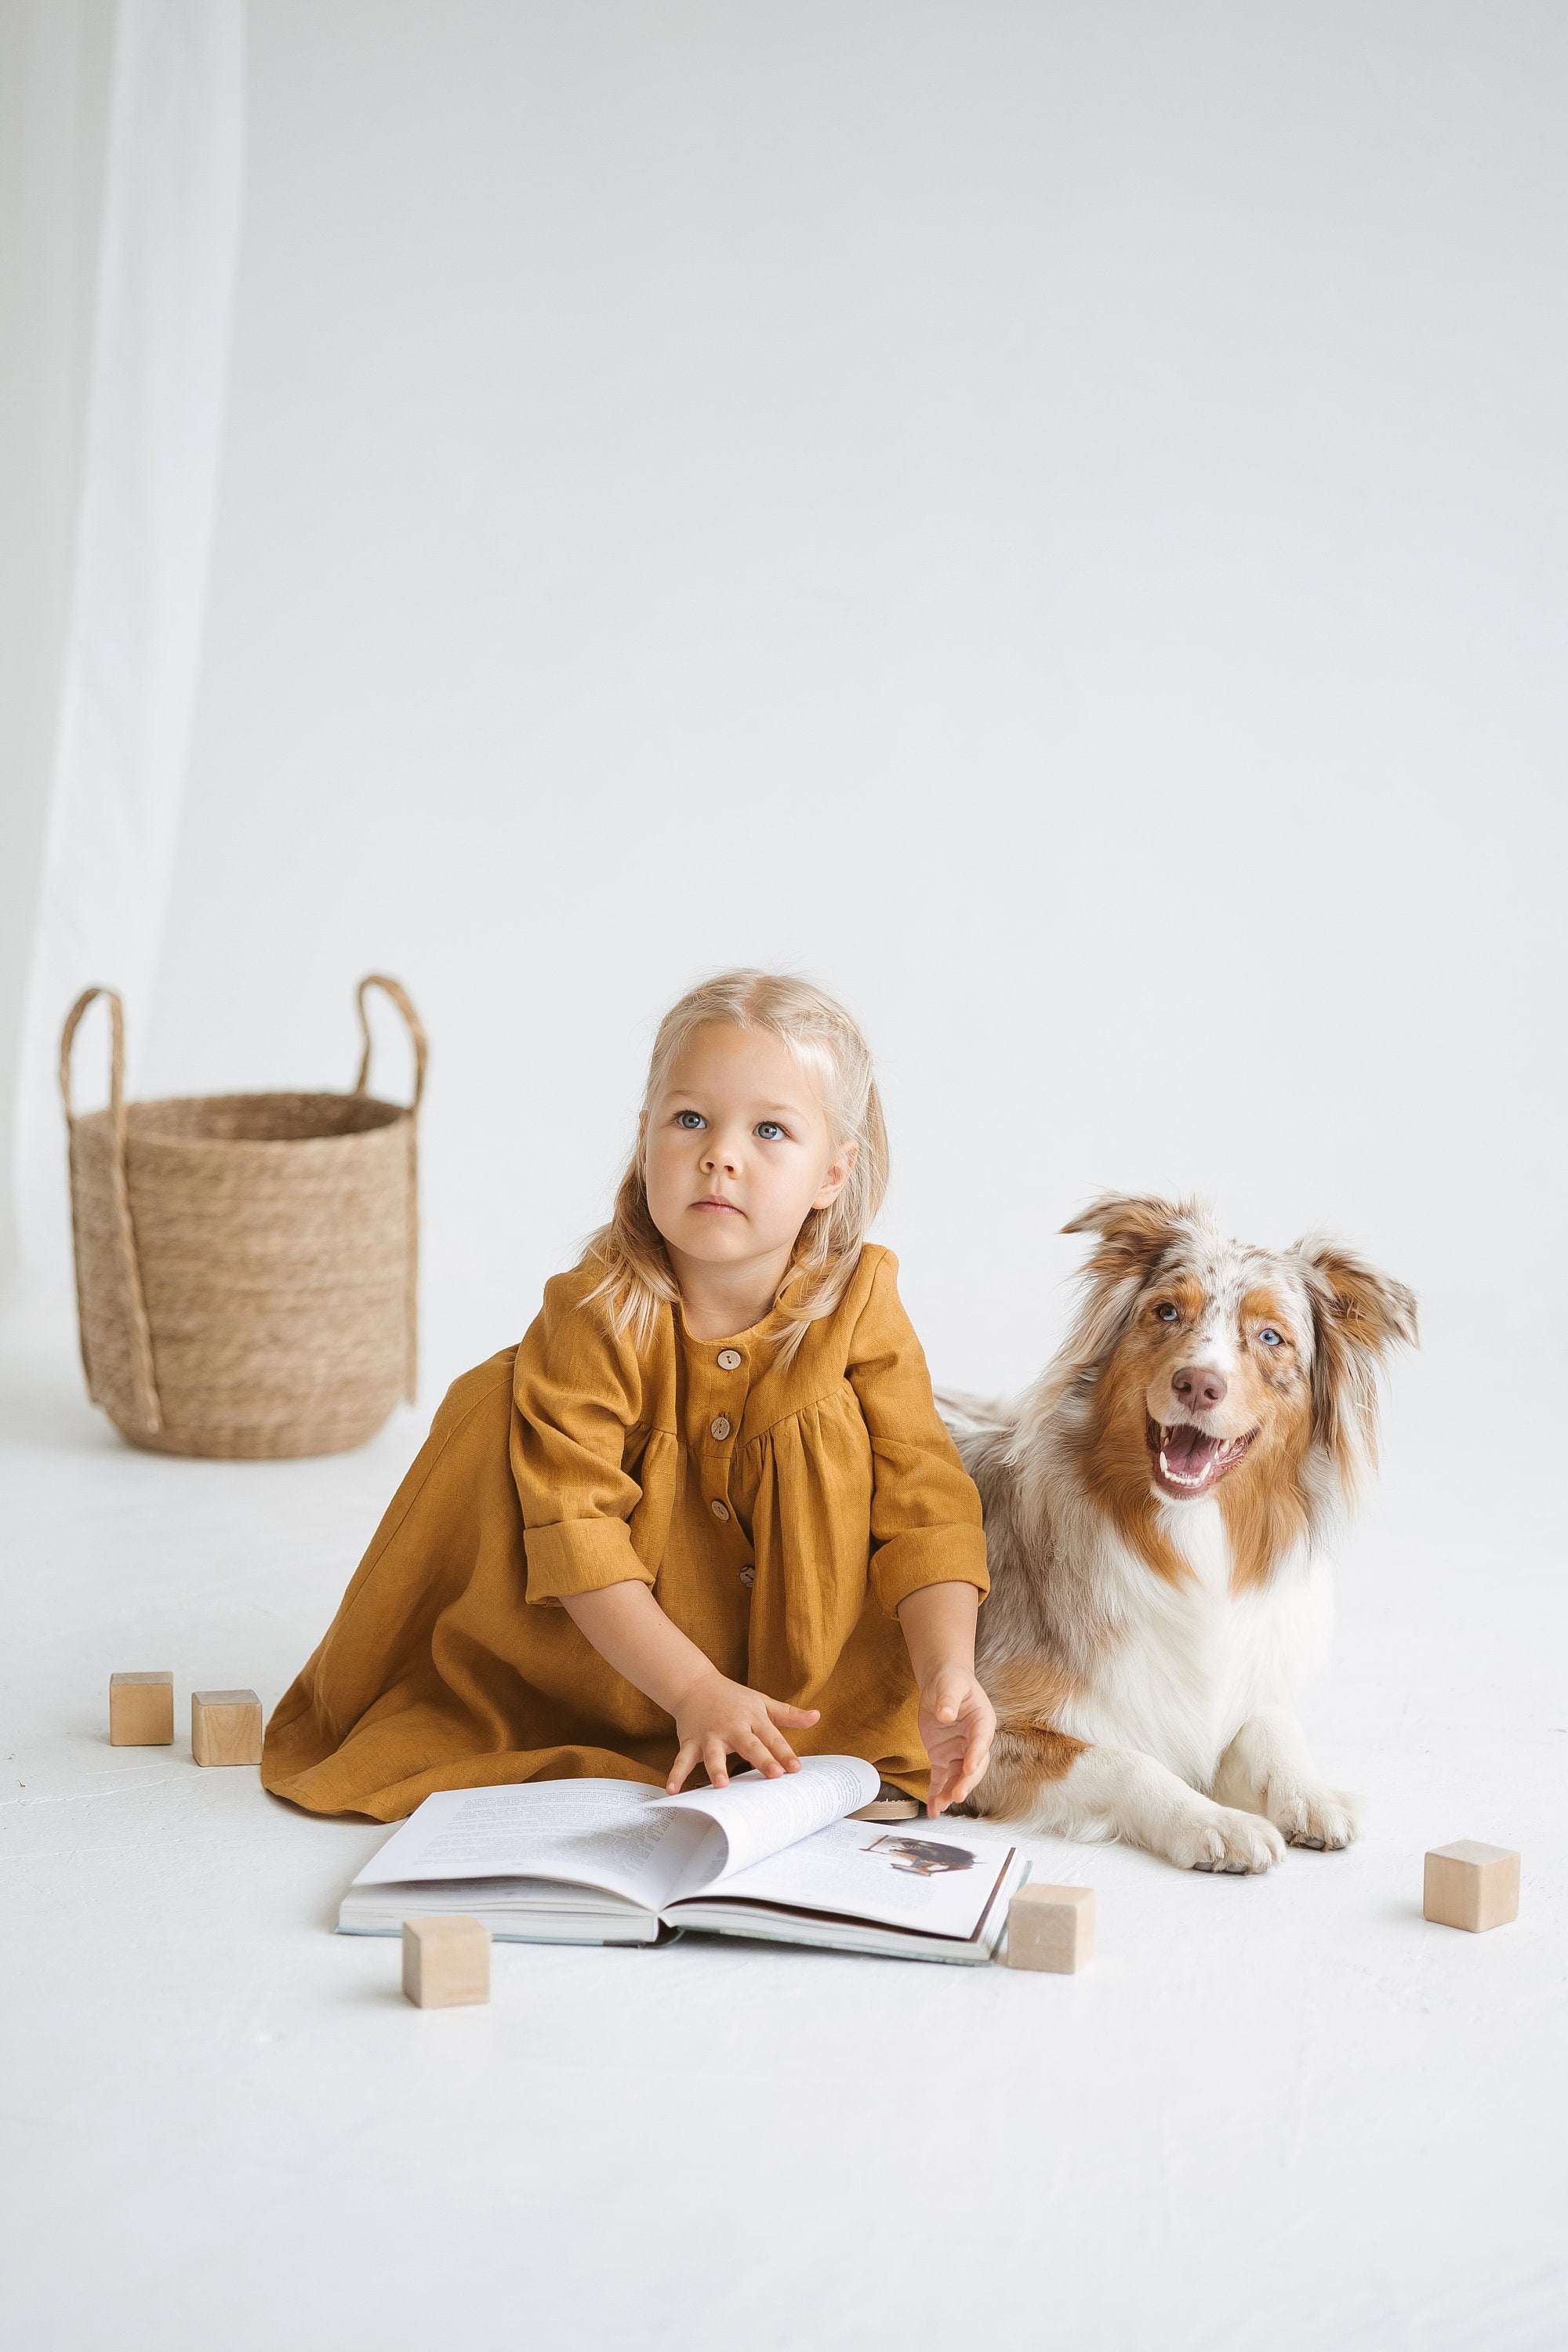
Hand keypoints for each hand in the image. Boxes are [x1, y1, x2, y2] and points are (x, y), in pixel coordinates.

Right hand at [667, 1671, 819, 1793]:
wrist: (695, 1685)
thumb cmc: (733, 1697)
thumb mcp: (762, 1702)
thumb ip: (789, 1713)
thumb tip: (817, 1716)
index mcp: (753, 1718)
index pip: (772, 1738)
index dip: (785, 1753)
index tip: (796, 1769)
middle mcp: (732, 1727)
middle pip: (749, 1745)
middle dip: (761, 1759)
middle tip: (774, 1774)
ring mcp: (709, 1735)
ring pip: (714, 1754)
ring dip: (717, 1768)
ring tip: (722, 1785)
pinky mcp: (690, 1742)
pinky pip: (681, 1760)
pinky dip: (676, 1775)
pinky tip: (672, 1791)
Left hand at [917, 1667, 995, 1817]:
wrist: (942, 1685)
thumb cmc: (951, 1682)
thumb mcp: (950, 1685)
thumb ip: (948, 1699)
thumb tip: (946, 1713)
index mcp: (982, 1722)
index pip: (981, 1741)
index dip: (976, 1754)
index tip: (969, 1767)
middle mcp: (974, 1741)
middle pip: (974, 1766)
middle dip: (966, 1782)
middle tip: (957, 1795)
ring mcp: (959, 1752)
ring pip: (958, 1777)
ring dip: (950, 1792)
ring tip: (940, 1806)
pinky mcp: (944, 1758)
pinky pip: (942, 1779)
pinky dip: (937, 1793)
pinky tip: (933, 1809)